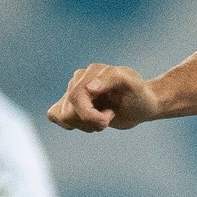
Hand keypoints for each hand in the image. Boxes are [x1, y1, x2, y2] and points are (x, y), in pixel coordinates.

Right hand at [48, 64, 162, 132]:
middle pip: (68, 111)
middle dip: (90, 121)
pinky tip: (90, 122)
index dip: (90, 115)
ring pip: (63, 117)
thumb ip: (111, 78)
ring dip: (85, 124)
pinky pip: (55, 115)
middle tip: (109, 118)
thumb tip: (89, 88)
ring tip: (103, 118)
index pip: (75, 97)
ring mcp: (73, 91)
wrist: (141, 104)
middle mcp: (79, 79)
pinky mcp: (71, 104)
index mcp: (91, 72)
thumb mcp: (132, 84)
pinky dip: (72, 124)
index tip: (110, 117)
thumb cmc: (138, 93)